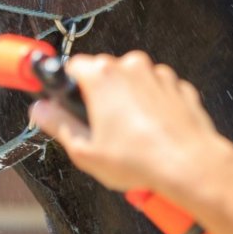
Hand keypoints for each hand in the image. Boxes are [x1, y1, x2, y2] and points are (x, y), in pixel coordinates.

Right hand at [29, 51, 232, 208]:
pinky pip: (155, 92)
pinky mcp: (177, 86)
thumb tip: (41, 111)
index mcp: (102, 76)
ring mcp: (157, 75)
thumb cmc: (143, 160)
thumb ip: (57, 124)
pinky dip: (150, 107)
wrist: (191, 166)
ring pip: (130, 83)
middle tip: (99, 129)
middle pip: (102, 74)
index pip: (71, 67)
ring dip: (126, 102)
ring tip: (129, 137)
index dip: (66, 87)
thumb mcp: (85, 150)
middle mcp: (130, 67)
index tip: (66, 100)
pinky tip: (150, 133)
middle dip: (97, 97)